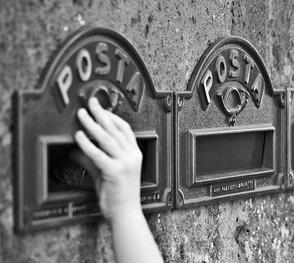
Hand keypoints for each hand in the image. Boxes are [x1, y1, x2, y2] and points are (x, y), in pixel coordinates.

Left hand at [74, 97, 142, 220]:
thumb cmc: (118, 195)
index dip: (113, 116)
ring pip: (107, 138)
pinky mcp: (115, 172)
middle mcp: (132, 156)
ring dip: (92, 124)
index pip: (125, 129)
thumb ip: (92, 160)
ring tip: (81, 115)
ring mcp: (125, 164)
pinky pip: (98, 154)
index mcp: (135, 154)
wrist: (126, 214)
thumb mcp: (106, 173)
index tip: (101, 109)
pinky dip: (87, 144)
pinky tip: (79, 137)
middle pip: (116, 129)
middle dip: (102, 114)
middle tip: (90, 103)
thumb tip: (75, 150)